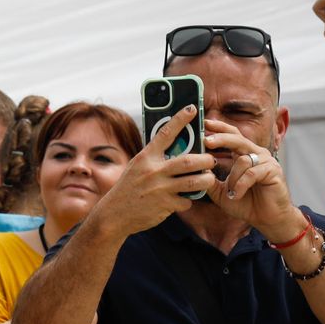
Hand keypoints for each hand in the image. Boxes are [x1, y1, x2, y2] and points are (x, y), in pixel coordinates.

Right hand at [85, 106, 214, 238]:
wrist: (113, 215)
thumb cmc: (128, 188)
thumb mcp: (136, 168)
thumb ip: (154, 159)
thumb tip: (177, 149)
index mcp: (145, 158)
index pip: (165, 133)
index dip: (180, 119)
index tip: (192, 109)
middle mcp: (153, 171)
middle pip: (190, 161)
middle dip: (207, 160)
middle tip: (211, 160)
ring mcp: (160, 189)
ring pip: (195, 181)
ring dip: (206, 180)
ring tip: (208, 178)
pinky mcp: (165, 205)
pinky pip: (187, 201)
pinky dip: (188, 200)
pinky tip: (183, 199)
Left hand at [201, 120, 300, 237]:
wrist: (267, 219)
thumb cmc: (245, 203)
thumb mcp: (221, 192)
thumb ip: (209, 180)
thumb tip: (194, 169)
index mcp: (243, 155)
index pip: (232, 135)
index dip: (219, 127)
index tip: (205, 122)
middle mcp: (256, 154)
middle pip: (238, 139)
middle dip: (221, 138)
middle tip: (207, 141)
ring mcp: (266, 161)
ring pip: (242, 160)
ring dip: (232, 178)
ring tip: (231, 192)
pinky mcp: (273, 171)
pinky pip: (251, 173)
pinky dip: (241, 184)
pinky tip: (237, 194)